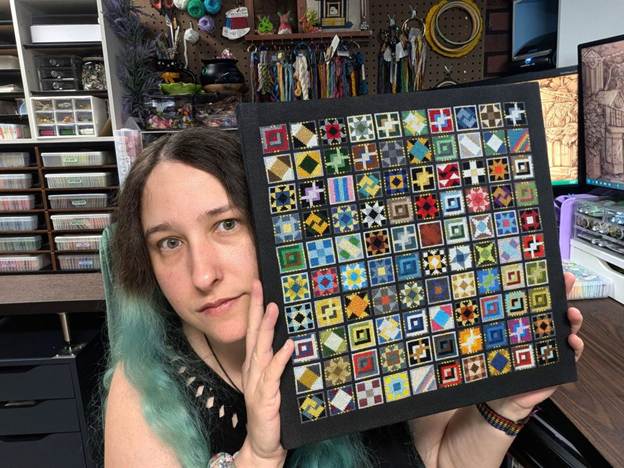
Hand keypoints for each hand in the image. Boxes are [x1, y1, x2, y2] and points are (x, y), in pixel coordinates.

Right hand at [238, 280, 293, 466]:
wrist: (264, 442)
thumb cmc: (271, 410)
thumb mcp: (274, 381)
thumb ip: (278, 361)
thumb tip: (293, 338)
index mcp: (256, 363)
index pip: (254, 330)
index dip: (255, 308)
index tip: (258, 286)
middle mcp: (254, 368)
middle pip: (254, 333)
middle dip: (256, 308)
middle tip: (259, 286)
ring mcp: (258, 381)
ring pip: (262, 348)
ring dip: (267, 327)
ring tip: (273, 307)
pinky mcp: (266, 395)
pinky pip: (273, 373)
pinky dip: (280, 358)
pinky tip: (288, 345)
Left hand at [487, 272, 584, 420]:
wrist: (500, 398)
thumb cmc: (493, 365)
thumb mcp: (486, 341)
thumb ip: (480, 324)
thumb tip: (459, 298)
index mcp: (523, 322)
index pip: (536, 299)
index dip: (543, 283)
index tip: (548, 269)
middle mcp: (539, 331)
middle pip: (555, 309)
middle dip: (563, 294)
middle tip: (566, 282)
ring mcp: (551, 347)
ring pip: (568, 329)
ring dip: (573, 320)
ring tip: (571, 313)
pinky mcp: (557, 366)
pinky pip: (572, 355)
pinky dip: (575, 347)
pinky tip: (572, 341)